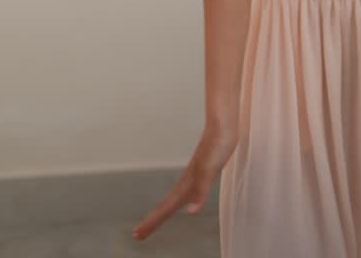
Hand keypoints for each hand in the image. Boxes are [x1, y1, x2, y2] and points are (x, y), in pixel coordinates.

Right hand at [131, 123, 238, 241]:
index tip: (137, 235)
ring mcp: (195, 176)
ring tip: (156, 219)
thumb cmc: (217, 145)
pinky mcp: (204, 170)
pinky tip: (188, 203)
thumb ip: (201, 191)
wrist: (223, 125)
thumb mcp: (210, 170)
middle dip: (153, 221)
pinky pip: (189, 191)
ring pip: (175, 198)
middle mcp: (188, 181)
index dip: (152, 222)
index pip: (166, 208)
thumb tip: (192, 212)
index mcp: (187, 184)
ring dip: (164, 210)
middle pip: (166, 206)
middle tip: (138, 235)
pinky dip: (184, 200)